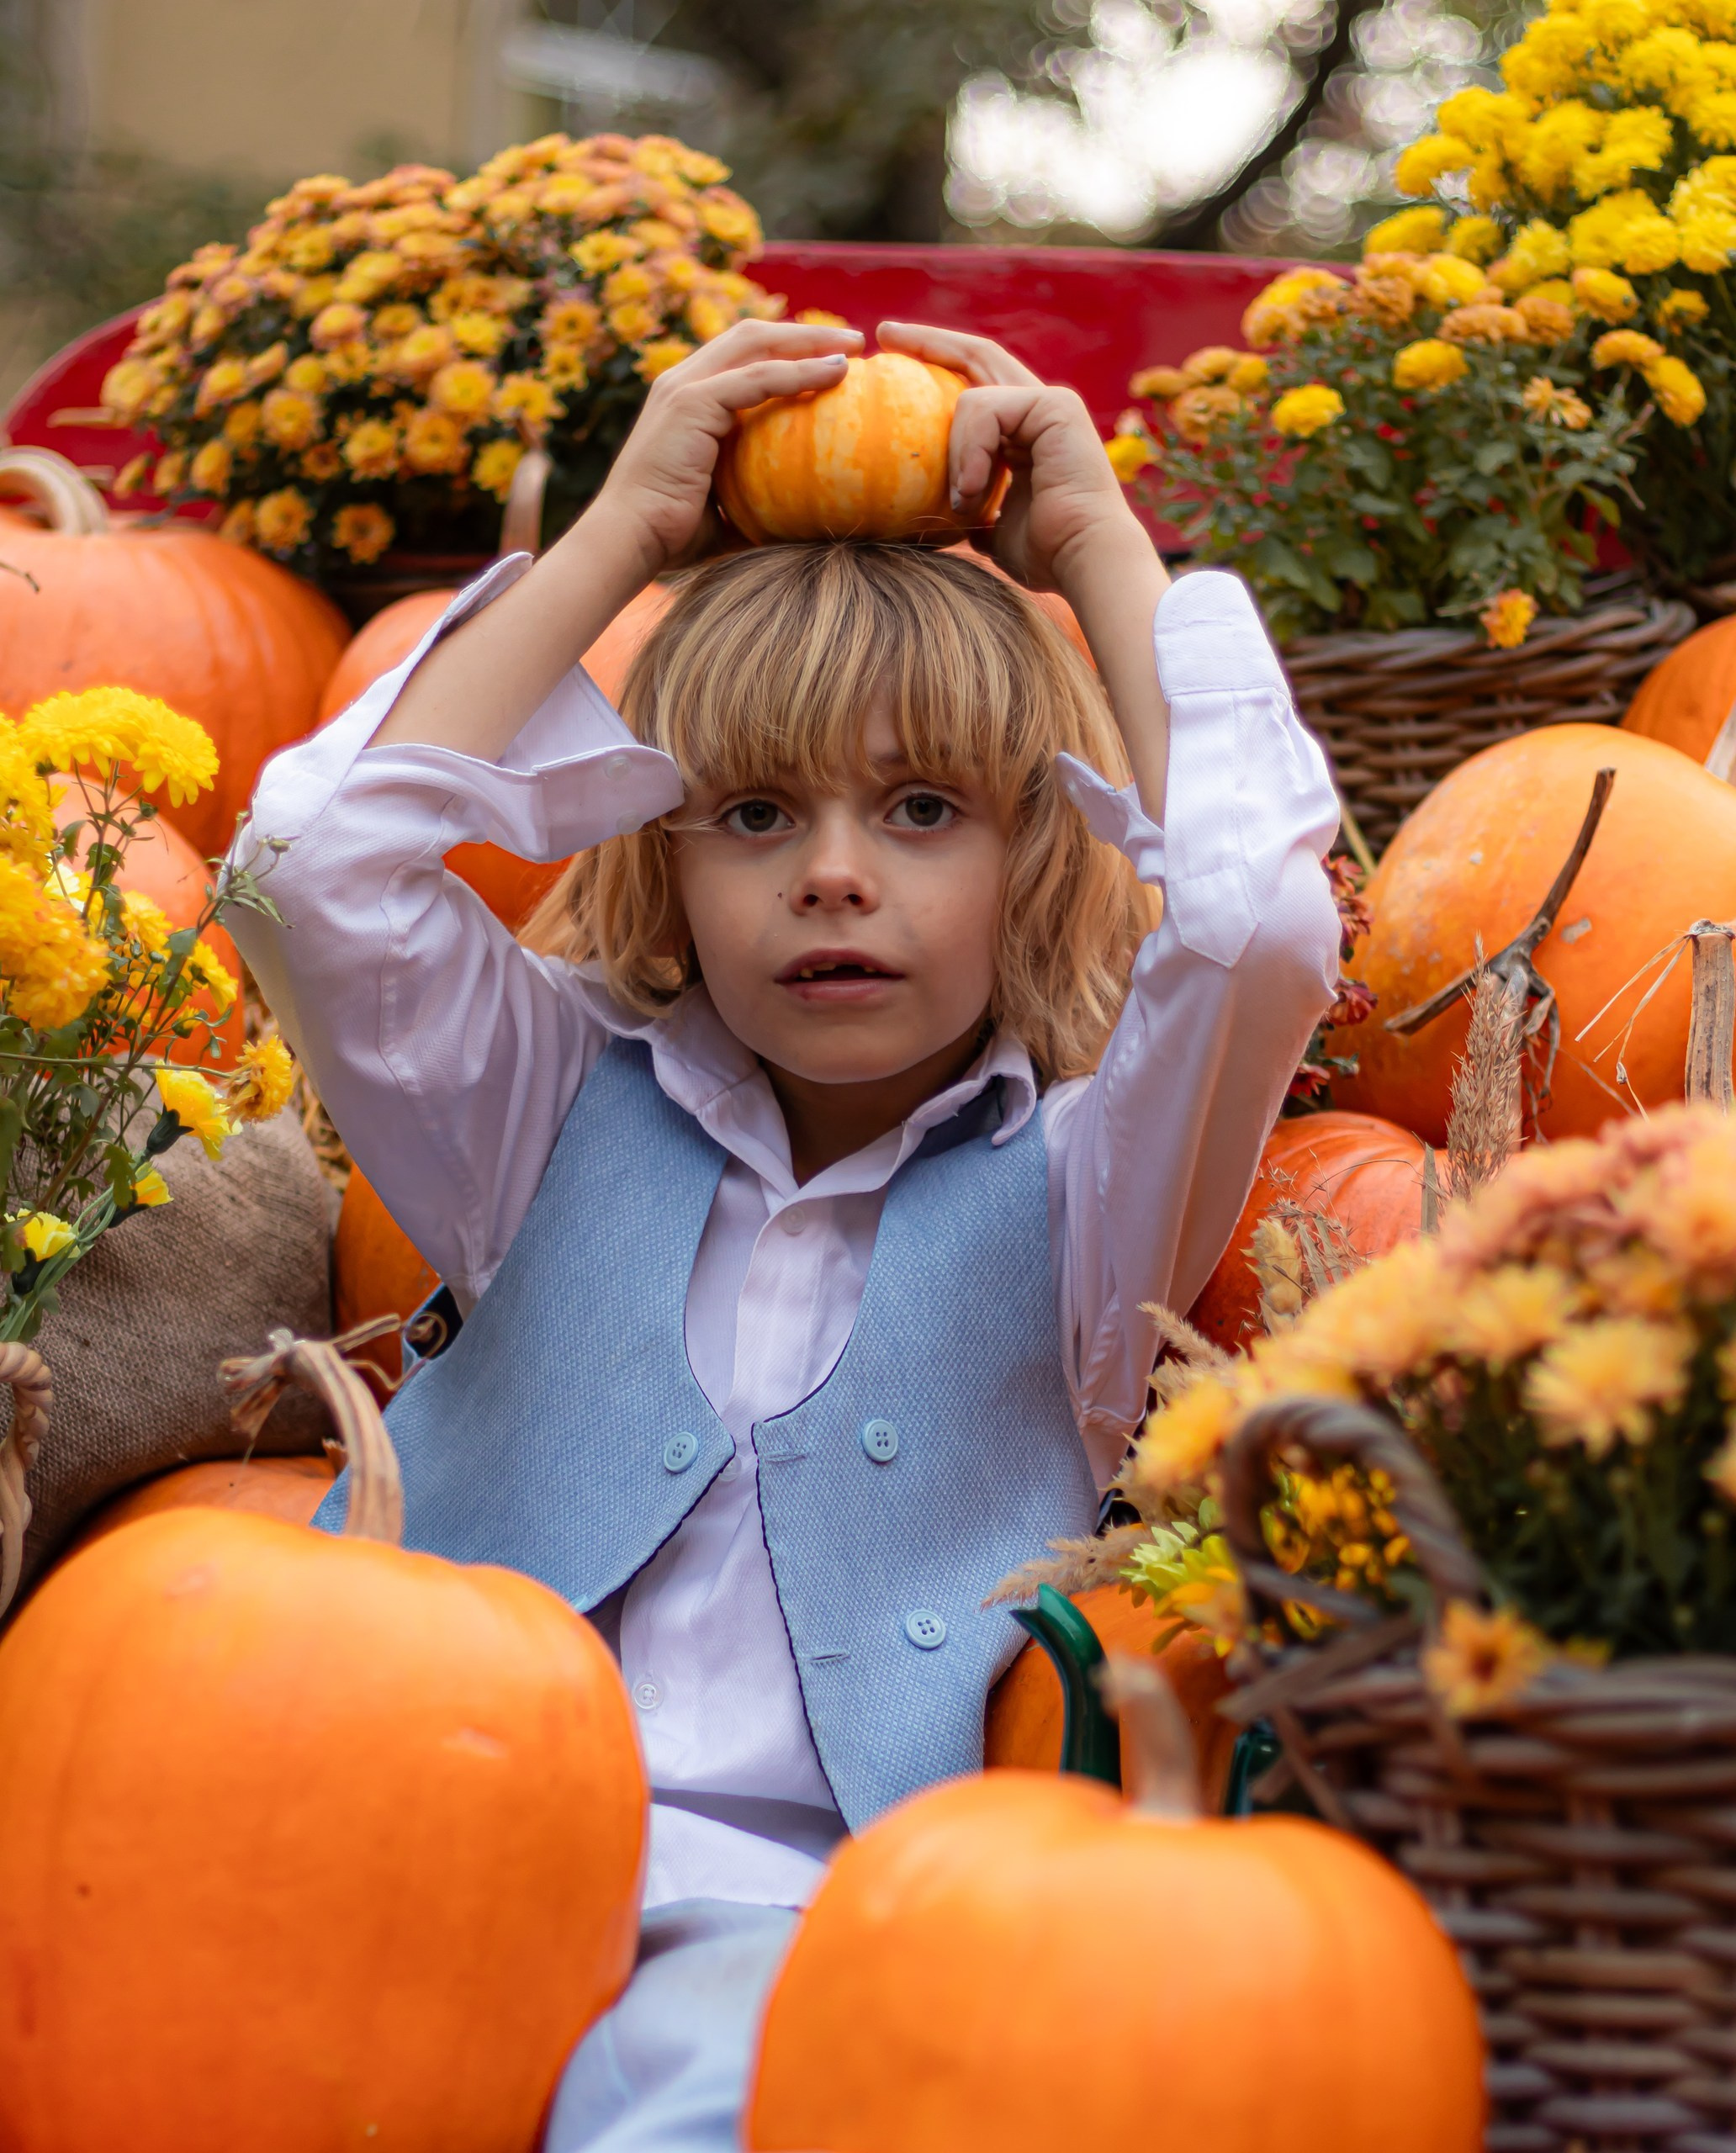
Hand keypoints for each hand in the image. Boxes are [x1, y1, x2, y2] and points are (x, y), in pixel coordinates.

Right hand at [587, 318, 864, 578]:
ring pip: (758, 345)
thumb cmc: (672, 537)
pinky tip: (836, 374)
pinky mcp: (692, 402)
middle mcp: (683, 381)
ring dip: (809, 340)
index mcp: (688, 399)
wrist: (629, 541)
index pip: (742, 357)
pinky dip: (800, 372)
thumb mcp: (725, 507)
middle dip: (805, 332)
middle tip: (853, 341)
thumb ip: (758, 498)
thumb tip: (806, 517)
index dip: (787, 350)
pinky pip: (760, 378)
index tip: (833, 360)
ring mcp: (685, 386)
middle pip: (753, 337)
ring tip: (854, 347)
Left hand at [876, 321, 1144, 595]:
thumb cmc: (1046, 555)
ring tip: (962, 501)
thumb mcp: (993, 529)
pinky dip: (970, 451)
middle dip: (929, 342)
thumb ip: (972, 509)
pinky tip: (971, 491)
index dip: (937, 365)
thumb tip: (945, 515)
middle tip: (886, 334)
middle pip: (977, 355)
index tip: (893, 357)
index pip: (978, 383)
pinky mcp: (1054, 406)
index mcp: (1027, 432)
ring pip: (971, 396)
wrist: (1084, 562)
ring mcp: (1050, 403)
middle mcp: (1041, 408)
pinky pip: (986, 410)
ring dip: (953, 450)